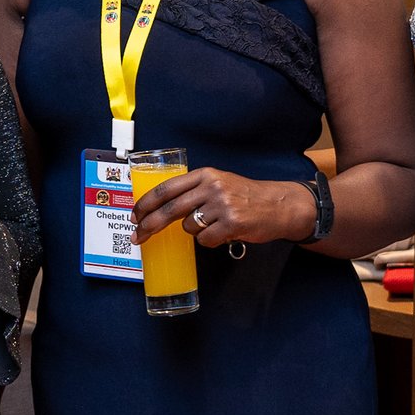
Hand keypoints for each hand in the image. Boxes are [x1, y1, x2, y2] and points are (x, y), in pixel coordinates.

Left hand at [129, 168, 314, 251]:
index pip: (167, 188)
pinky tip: (224, 233)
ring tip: (214, 225)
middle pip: (170, 209)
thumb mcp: (219, 183)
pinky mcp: (231, 223)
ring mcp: (222, 205)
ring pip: (189, 227)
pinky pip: (205, 240)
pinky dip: (211, 240)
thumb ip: (194, 191)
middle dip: (150, 225)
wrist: (279, 205)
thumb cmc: (246, 197)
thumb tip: (161, 208)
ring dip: (195, 231)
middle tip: (138, 236)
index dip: (146, 203)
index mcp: (205, 174)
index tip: (135, 215)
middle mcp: (212, 186)